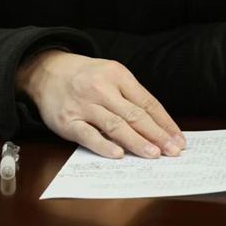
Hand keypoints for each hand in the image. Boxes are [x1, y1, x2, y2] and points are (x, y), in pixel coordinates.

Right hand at [15, 50, 185, 159]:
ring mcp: (84, 105)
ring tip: (153, 154)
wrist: (47, 70)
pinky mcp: (67, 121)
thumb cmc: (86, 76)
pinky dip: (104, 145)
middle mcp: (102, 88)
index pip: (147, 102)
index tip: (178, 139)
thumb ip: (130, 95)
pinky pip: (88, 135)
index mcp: (118, 75)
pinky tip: (118, 155)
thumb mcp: (110, 74)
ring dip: (136, 141)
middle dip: (157, 134)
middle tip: (173, 151)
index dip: (164, 122)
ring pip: (115, 125)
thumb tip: (157, 124)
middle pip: (134, 114)